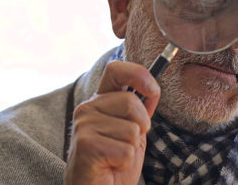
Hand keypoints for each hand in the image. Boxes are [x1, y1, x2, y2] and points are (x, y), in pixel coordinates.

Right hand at [64, 61, 160, 184]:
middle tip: (128, 143)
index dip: (138, 73)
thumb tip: (153, 89)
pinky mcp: (85, 145)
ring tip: (116, 156)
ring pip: (132, 129)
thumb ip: (140, 109)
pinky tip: (110, 166)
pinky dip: (125, 163)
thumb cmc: (115, 161)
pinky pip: (126, 150)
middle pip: (131, 102)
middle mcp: (88, 108)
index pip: (116, 70)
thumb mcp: (133, 130)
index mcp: (100, 100)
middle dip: (141, 126)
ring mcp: (84, 125)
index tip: (153, 89)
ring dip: (132, 148)